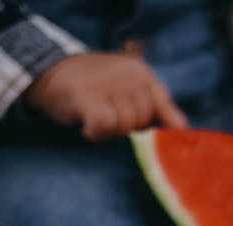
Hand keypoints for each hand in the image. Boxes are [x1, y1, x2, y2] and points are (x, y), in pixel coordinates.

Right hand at [23, 52, 187, 141]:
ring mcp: (109, 83)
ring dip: (109, 131)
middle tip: (108, 117)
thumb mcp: (128, 90)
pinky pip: (104, 127)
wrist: (48, 71)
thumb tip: (183, 135)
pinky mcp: (88, 95)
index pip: (166, 109)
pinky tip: (87, 126)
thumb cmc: (94, 88)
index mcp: (143, 74)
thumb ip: (156, 108)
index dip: (167, 131)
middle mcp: (130, 75)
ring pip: (124, 127)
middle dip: (127, 128)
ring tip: (95, 116)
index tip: (168, 148)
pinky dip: (96, 133)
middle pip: (143, 122)